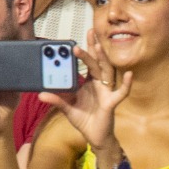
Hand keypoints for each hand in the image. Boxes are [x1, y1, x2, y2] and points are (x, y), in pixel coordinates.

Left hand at [40, 35, 131, 149]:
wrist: (95, 136)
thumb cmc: (84, 119)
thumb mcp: (67, 108)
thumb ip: (56, 100)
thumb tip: (40, 94)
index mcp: (89, 82)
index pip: (87, 62)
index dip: (84, 50)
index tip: (78, 37)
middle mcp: (99, 84)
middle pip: (97, 62)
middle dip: (94, 47)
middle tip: (90, 32)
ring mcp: (106, 92)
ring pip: (106, 72)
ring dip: (103, 59)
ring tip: (99, 47)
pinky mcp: (111, 103)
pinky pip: (120, 93)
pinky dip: (126, 84)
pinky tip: (128, 75)